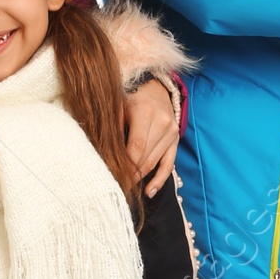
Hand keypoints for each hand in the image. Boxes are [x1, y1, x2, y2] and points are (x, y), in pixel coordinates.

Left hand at [123, 75, 179, 197]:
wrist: (156, 87)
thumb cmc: (131, 96)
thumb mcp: (118, 104)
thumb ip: (112, 125)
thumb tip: (103, 151)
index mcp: (145, 112)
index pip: (136, 146)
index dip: (126, 164)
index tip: (114, 177)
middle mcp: (162, 123)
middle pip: (145, 157)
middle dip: (131, 174)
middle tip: (116, 187)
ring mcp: (171, 132)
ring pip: (155, 162)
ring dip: (140, 177)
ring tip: (127, 188)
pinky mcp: (175, 140)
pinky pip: (169, 164)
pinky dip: (159, 180)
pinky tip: (149, 192)